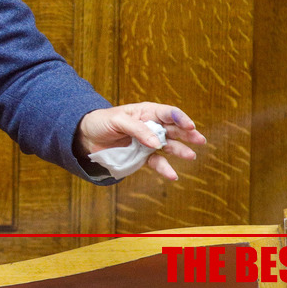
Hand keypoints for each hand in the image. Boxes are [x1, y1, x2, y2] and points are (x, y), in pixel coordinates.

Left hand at [76, 102, 205, 180]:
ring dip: (181, 150)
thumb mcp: (117, 121)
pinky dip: (164, 168)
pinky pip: (157, 162)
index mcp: (147, 112)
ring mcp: (148, 142)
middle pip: (174, 129)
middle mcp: (151, 126)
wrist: (86, 137)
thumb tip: (155, 142)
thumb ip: (137, 130)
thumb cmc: (101, 122)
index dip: (180, 118)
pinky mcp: (143, 156)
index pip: (168, 113)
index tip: (189, 125)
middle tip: (199, 139)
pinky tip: (172, 175)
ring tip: (191, 156)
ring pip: (169, 146)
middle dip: (188, 134)